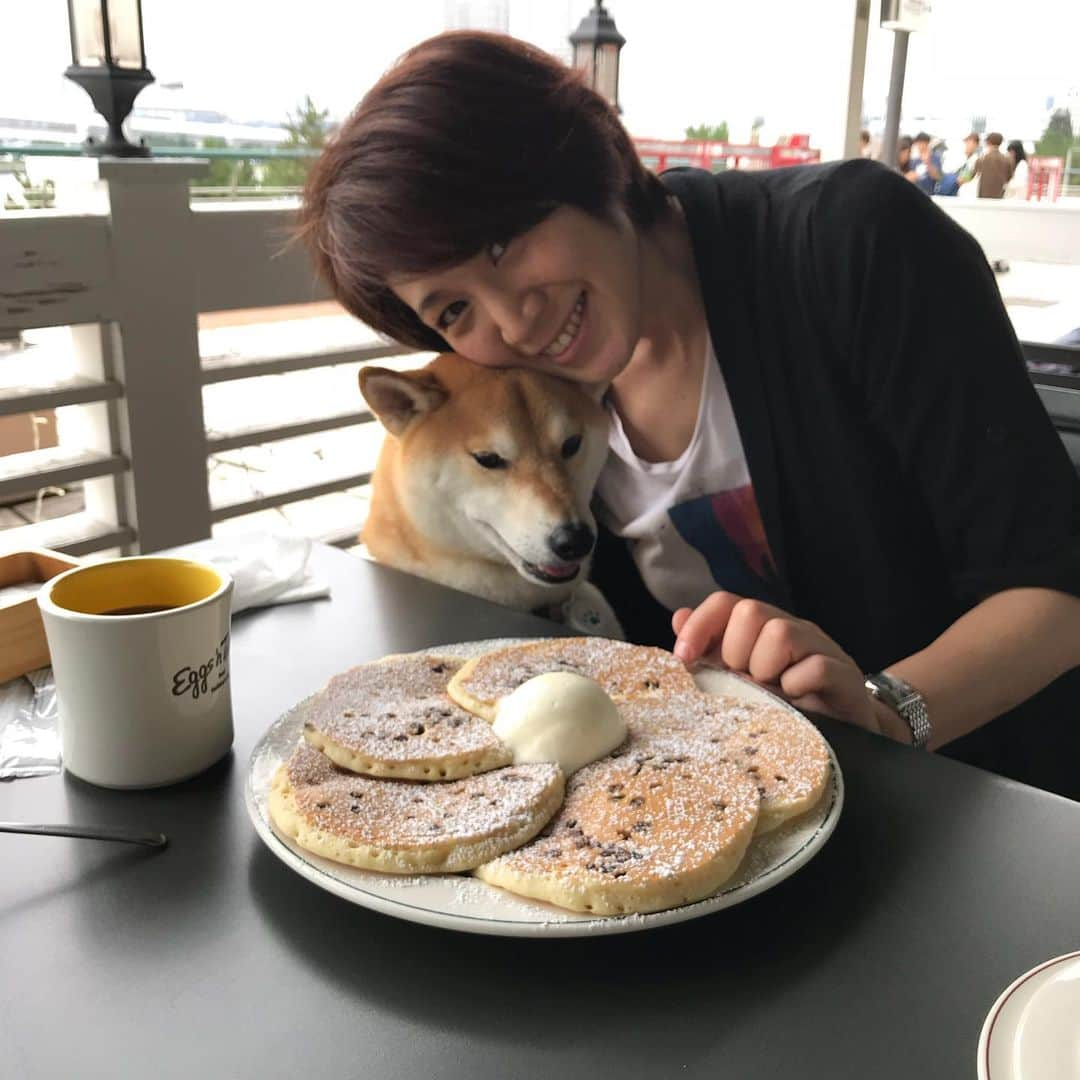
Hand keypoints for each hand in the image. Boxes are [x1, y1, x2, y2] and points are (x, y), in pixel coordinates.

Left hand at [672, 592, 881, 734]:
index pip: (725, 603)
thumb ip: (710, 651)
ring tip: (772, 693)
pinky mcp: (845, 675)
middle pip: (749, 611)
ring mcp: (820, 648)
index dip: (700, 625)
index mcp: (762, 629)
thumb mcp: (739, 680)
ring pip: (780, 632)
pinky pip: (814, 667)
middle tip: (745, 682)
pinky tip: (795, 702)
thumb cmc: (785, 705)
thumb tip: (678, 618)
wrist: (845, 735)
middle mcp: (791, 629)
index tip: (684, 657)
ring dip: (764, 670)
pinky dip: (796, 686)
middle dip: (735, 652)